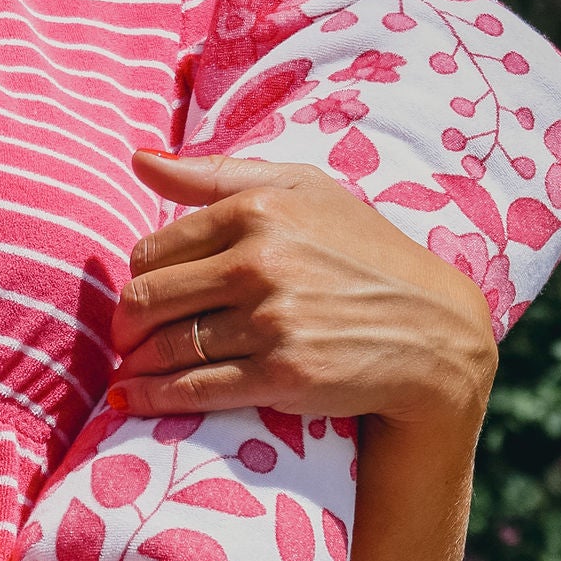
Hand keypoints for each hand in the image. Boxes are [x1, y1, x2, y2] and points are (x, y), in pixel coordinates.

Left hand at [108, 150, 495, 434]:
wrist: (434, 333)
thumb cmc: (365, 253)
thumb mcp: (305, 190)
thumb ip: (218, 175)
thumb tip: (138, 160)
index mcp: (259, 209)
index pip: (156, 249)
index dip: (139, 277)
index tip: (143, 296)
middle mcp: (260, 262)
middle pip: (149, 298)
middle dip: (127, 324)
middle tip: (126, 338)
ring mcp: (271, 321)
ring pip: (167, 346)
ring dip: (136, 363)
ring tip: (129, 369)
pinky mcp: (283, 374)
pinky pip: (193, 389)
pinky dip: (151, 397)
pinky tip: (131, 400)